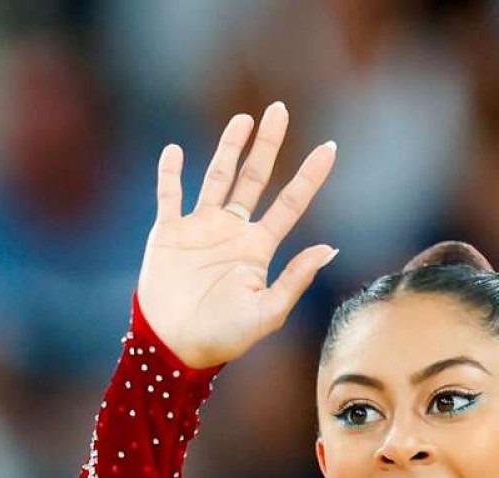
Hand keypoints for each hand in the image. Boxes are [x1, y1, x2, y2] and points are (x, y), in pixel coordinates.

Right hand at [137, 104, 337, 368]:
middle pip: (254, 178)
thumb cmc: (224, 338)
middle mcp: (232, 232)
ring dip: (228, 148)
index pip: (290, 204)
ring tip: (244, 120)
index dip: (310, 176)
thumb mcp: (267, 313)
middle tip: (279, 109)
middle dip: (268, 145)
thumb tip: (329, 248)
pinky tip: (173, 150)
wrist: (175, 348)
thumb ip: (295, 279)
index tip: (330, 148)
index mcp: (258, 249)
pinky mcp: (168, 234)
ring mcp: (200, 229)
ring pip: (217, 177)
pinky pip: (169, 196)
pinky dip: (169, 173)